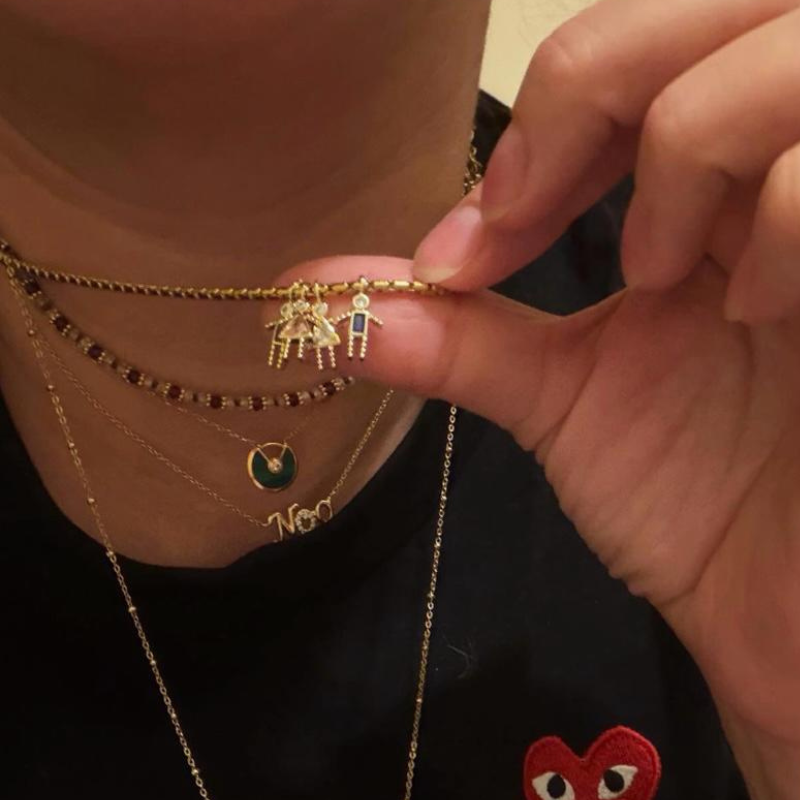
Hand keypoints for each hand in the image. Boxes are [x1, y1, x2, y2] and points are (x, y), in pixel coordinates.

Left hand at [281, 0, 799, 793]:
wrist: (776, 598)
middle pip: (715, 8)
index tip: (472, 240)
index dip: (542, 118)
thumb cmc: (689, 496)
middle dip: (597, 92)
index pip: (633, 52)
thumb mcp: (561, 397)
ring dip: (687, 154)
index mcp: (713, 189)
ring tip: (662, 278)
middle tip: (534, 219)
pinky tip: (755, 312)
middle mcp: (788, 169)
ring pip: (782, 51)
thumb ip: (453, 336)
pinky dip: (776, 222)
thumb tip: (314, 309)